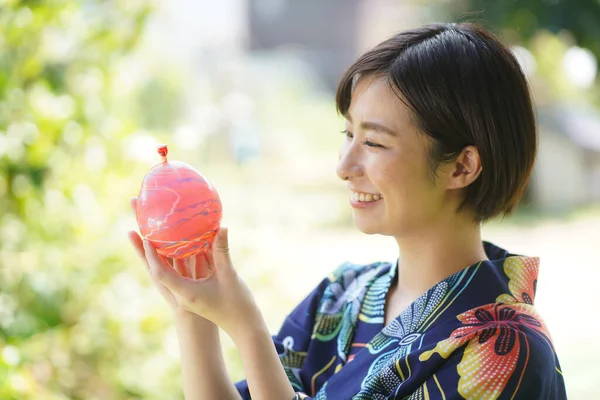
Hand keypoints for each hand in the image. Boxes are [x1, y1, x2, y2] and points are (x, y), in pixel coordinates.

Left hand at [132, 199, 259, 337]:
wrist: (244, 327)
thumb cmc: (237, 305)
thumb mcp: (229, 276)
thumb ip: (223, 251)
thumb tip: (221, 227)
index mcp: (186, 293)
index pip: (161, 273)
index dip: (152, 254)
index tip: (147, 236)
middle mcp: (182, 293)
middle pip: (158, 270)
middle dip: (147, 251)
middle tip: (135, 230)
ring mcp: (187, 293)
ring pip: (169, 270)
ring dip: (161, 253)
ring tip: (152, 232)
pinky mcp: (195, 291)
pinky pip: (181, 273)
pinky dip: (178, 258)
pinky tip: (180, 244)